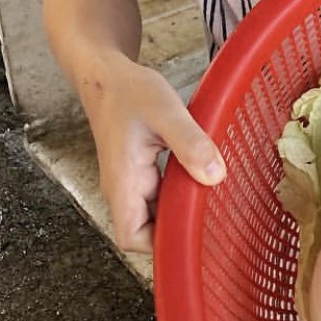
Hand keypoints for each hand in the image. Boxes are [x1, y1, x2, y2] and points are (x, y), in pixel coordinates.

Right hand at [78, 51, 223, 255]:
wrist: (105, 75)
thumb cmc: (127, 91)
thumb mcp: (165, 111)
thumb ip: (190, 144)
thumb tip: (215, 176)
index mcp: (123, 181)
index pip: (132, 237)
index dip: (160, 245)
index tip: (192, 233)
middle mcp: (122, 189)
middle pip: (147, 232)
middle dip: (179, 227)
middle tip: (213, 213)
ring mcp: (129, 183)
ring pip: (155, 215)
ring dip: (181, 208)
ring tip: (209, 194)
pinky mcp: (138, 174)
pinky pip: (159, 196)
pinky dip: (179, 192)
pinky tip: (198, 176)